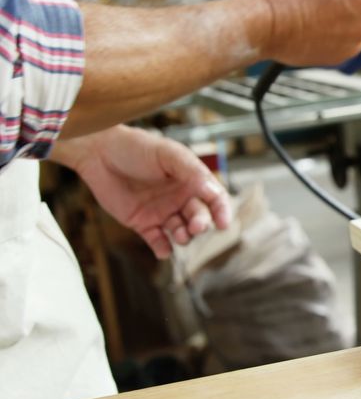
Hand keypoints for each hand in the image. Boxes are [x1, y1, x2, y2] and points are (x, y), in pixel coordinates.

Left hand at [51, 126, 231, 258]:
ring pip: (182, 232)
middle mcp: (180, 198)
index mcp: (191, 180)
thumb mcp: (168, 154)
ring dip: (185, 237)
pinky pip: (158, 241)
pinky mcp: (143, 223)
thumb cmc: (136, 147)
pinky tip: (163, 251)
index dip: (222, 211)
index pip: (214, 199)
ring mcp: (162, 212)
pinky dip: (163, 249)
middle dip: (200, 225)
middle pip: (199, 218)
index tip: (223, 223)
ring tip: (179, 236)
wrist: (99, 153)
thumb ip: (191, 170)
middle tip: (195, 227)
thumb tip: (212, 190)